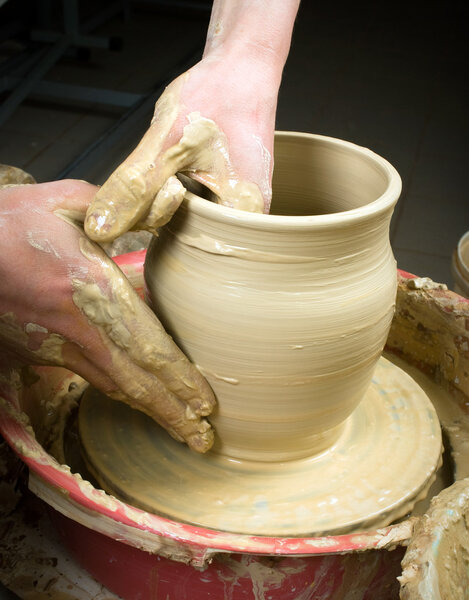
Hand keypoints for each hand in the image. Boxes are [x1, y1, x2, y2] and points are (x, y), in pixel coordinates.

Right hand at [0, 180, 214, 451]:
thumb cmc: (6, 224)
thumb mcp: (62, 201)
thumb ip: (121, 207)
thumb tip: (172, 202)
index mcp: (89, 288)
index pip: (146, 345)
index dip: (179, 379)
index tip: (206, 405)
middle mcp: (76, 328)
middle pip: (134, 382)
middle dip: (171, 413)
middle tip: (204, 441)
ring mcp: (54, 347)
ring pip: (112, 387)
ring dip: (150, 411)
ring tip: (180, 431)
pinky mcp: (39, 354)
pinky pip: (89, 377)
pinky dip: (119, 392)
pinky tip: (137, 401)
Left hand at [84, 51, 279, 242]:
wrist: (243, 65)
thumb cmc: (216, 95)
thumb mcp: (166, 142)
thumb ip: (133, 188)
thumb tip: (101, 228)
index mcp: (244, 214)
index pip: (184, 241)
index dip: (159, 210)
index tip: (168, 170)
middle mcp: (248, 217)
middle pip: (188, 234)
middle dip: (164, 202)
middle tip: (172, 161)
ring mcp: (242, 204)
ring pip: (189, 217)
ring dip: (171, 192)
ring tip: (183, 157)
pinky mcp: (232, 191)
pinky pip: (197, 202)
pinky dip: (181, 184)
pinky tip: (184, 160)